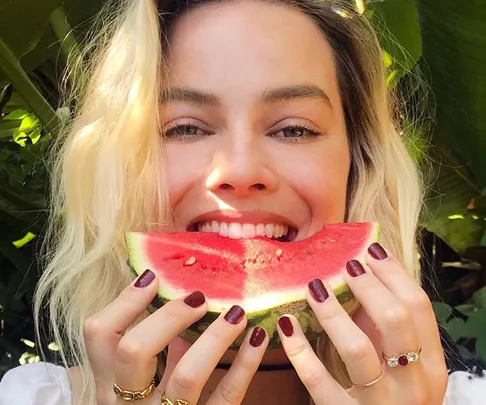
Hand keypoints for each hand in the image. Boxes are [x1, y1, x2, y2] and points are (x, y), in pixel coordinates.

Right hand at [83, 269, 268, 404]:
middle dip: (168, 317)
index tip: (154, 276)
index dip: (125, 300)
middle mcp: (131, 402)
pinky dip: (246, 363)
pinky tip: (257, 337)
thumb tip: (180, 297)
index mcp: (110, 382)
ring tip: (237, 313)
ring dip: (215, 337)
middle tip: (198, 298)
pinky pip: (226, 395)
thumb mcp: (145, 378)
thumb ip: (157, 346)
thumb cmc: (156, 404)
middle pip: (134, 350)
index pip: (100, 334)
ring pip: (186, 376)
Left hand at [277, 242, 448, 404]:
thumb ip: (387, 327)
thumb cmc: (391, 393)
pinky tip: (286, 325)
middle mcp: (412, 384)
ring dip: (332, 312)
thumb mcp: (402, 365)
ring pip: (356, 348)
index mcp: (430, 365)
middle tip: (346, 266)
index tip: (370, 251)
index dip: (394, 274)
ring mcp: (379, 403)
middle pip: (395, 321)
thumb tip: (361, 275)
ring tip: (314, 287)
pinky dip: (299, 349)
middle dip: (368, 286)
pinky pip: (317, 379)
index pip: (418, 307)